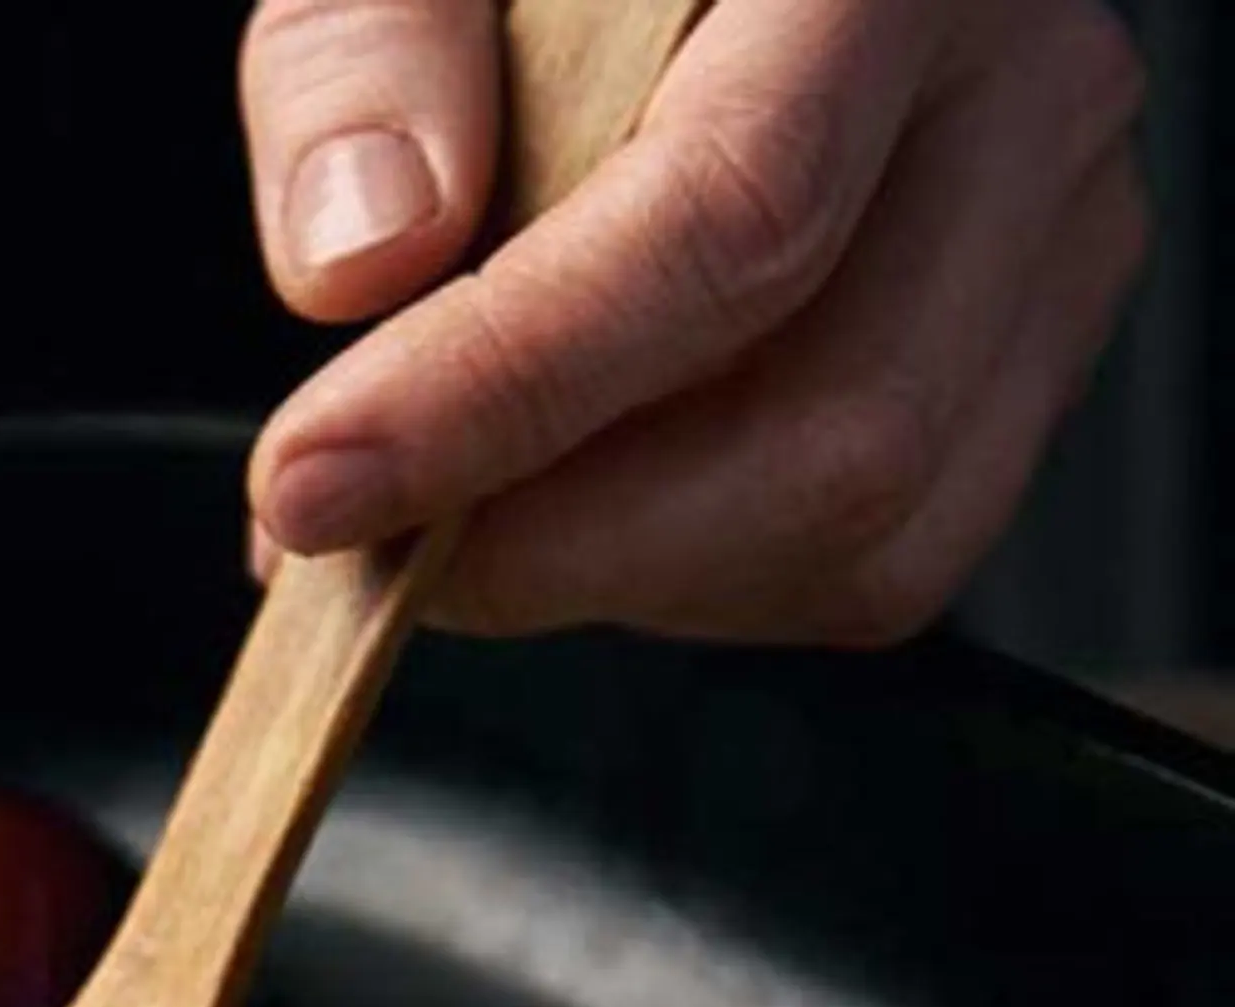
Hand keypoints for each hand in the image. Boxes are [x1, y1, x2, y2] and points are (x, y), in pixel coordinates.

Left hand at [237, 0, 1150, 644]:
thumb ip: (364, 61)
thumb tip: (362, 255)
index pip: (728, 217)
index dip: (502, 388)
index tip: (313, 484)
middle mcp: (1022, 92)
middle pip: (827, 424)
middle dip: (551, 542)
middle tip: (356, 541)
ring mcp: (1055, 236)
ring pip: (862, 529)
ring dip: (610, 579)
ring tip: (444, 517)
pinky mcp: (1026, 357)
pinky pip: (874, 562)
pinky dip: (686, 583)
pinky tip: (569, 507)